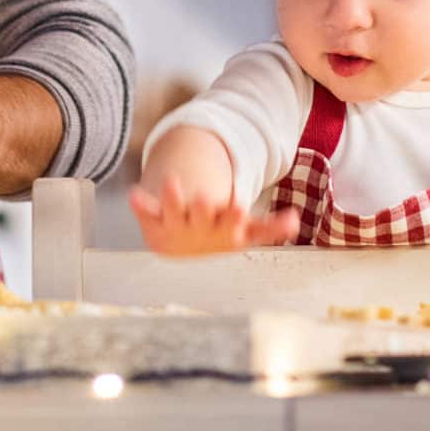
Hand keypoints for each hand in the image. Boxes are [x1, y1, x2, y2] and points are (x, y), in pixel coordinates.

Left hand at [129, 177, 299, 255]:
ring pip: (173, 211)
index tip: (237, 208)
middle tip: (204, 199)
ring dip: (172, 198)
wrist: (179, 248)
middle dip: (203, 209)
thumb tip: (295, 221)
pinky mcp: (153, 218)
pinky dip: (140, 204)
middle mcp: (199, 229)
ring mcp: (175, 224)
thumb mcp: (244, 233)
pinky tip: (134, 194)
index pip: (232, 227)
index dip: (233, 219)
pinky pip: (146, 210)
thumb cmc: (217, 235)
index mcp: (223, 232)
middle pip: (201, 218)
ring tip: (171, 182)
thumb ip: (269, 227)